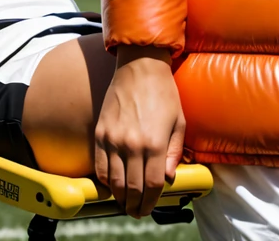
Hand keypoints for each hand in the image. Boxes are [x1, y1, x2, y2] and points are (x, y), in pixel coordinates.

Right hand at [93, 46, 184, 217]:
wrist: (140, 65)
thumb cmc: (163, 92)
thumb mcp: (179, 122)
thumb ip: (173, 153)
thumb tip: (168, 178)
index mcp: (155, 143)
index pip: (152, 185)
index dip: (151, 202)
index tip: (149, 208)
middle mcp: (132, 144)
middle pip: (132, 188)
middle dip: (135, 205)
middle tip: (137, 211)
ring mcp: (113, 139)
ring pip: (113, 182)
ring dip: (119, 197)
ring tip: (125, 202)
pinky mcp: (100, 132)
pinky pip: (99, 166)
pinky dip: (104, 181)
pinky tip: (111, 185)